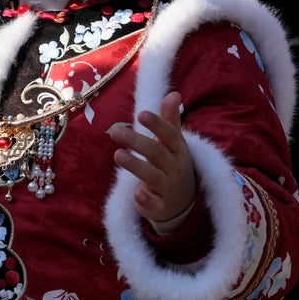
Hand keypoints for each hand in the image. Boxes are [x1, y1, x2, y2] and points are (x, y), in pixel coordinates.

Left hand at [108, 91, 196, 224]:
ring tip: (117, 155)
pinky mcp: (159, 206)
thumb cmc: (173, 163)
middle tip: (114, 130)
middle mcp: (173, 167)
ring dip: (136, 166)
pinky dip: (146, 201)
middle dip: (136, 141)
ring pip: (152, 176)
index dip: (157, 124)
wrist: (184, 200)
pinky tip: (137, 194)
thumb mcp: (175, 142)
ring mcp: (167, 187)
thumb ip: (171, 119)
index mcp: (177, 150)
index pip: (170, 135)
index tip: (141, 114)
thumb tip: (173, 93)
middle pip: (156, 153)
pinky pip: (154, 205)